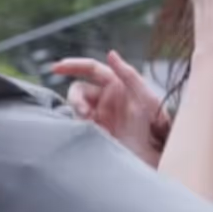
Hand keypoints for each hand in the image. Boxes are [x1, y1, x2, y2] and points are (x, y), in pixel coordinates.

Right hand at [45, 50, 170, 159]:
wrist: (155, 158)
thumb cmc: (156, 126)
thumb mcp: (146, 98)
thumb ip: (128, 74)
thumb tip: (110, 53)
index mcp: (117, 84)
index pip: (91, 69)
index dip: (73, 65)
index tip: (56, 68)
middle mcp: (106, 98)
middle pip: (79, 90)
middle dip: (76, 99)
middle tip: (85, 114)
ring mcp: (100, 115)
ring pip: (76, 107)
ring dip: (79, 113)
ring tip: (90, 126)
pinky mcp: (95, 132)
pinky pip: (78, 124)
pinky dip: (79, 127)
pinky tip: (92, 134)